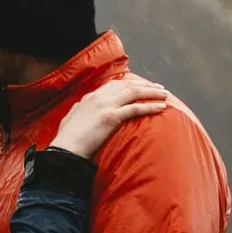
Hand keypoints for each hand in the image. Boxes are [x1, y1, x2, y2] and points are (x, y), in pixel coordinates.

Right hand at [50, 76, 168, 159]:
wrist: (65, 149)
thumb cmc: (67, 140)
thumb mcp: (72, 118)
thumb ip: (80, 110)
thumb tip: (84, 108)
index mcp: (90, 96)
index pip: (115, 84)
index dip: (131, 83)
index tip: (143, 86)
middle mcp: (98, 97)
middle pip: (127, 85)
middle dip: (146, 85)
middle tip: (159, 88)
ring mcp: (105, 105)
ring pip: (134, 92)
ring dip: (152, 92)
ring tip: (165, 94)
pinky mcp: (110, 117)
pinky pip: (135, 108)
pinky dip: (150, 107)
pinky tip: (162, 107)